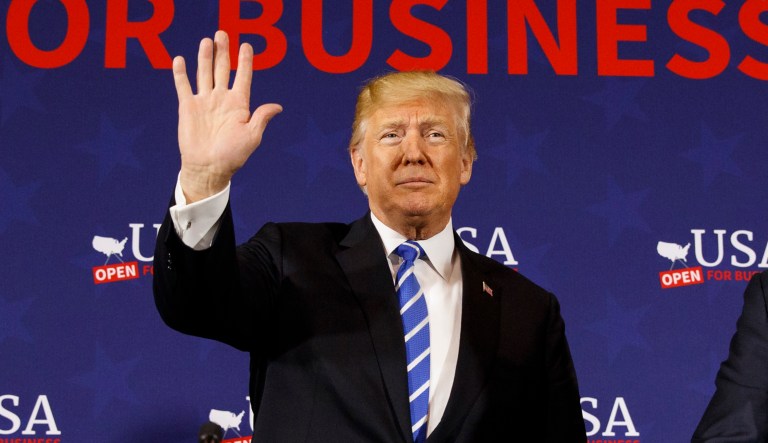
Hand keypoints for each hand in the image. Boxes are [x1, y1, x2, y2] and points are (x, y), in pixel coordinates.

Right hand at [173, 30, 281, 201]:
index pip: (244, 77)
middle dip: (224, 52)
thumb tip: (278, 106)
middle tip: (222, 33)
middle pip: (223, 69)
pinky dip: (181, 73)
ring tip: (207, 41)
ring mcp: (205, 102)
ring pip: (205, 73)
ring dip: (205, 57)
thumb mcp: (252, 136)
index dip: (245, 61)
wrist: (209, 168)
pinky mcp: (188, 107)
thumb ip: (261, 118)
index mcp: (239, 104)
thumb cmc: (233, 155)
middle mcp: (222, 99)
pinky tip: (180, 59)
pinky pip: (183, 86)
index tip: (247, 45)